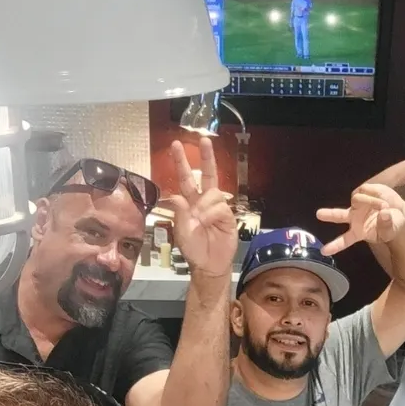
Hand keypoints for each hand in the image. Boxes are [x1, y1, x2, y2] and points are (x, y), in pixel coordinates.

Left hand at [169, 138, 237, 281]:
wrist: (208, 265)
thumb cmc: (194, 249)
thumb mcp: (181, 232)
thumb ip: (179, 214)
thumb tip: (177, 196)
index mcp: (190, 203)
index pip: (186, 179)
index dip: (181, 162)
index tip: (176, 145)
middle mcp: (204, 202)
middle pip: (207, 175)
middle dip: (206, 157)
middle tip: (204, 140)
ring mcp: (217, 208)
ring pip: (213, 193)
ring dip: (204, 205)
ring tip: (199, 220)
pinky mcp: (228, 216)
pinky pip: (220, 207)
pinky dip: (211, 213)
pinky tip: (207, 222)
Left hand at [317, 183, 404, 256]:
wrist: (398, 213)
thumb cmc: (392, 226)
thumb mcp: (391, 230)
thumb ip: (387, 225)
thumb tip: (383, 214)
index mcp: (358, 232)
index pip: (344, 240)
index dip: (334, 246)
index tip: (323, 252)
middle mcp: (354, 218)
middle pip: (338, 216)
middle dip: (329, 215)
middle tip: (318, 214)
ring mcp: (356, 204)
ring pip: (359, 199)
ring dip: (373, 202)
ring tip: (385, 205)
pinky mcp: (362, 192)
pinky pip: (366, 190)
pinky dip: (376, 193)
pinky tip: (382, 197)